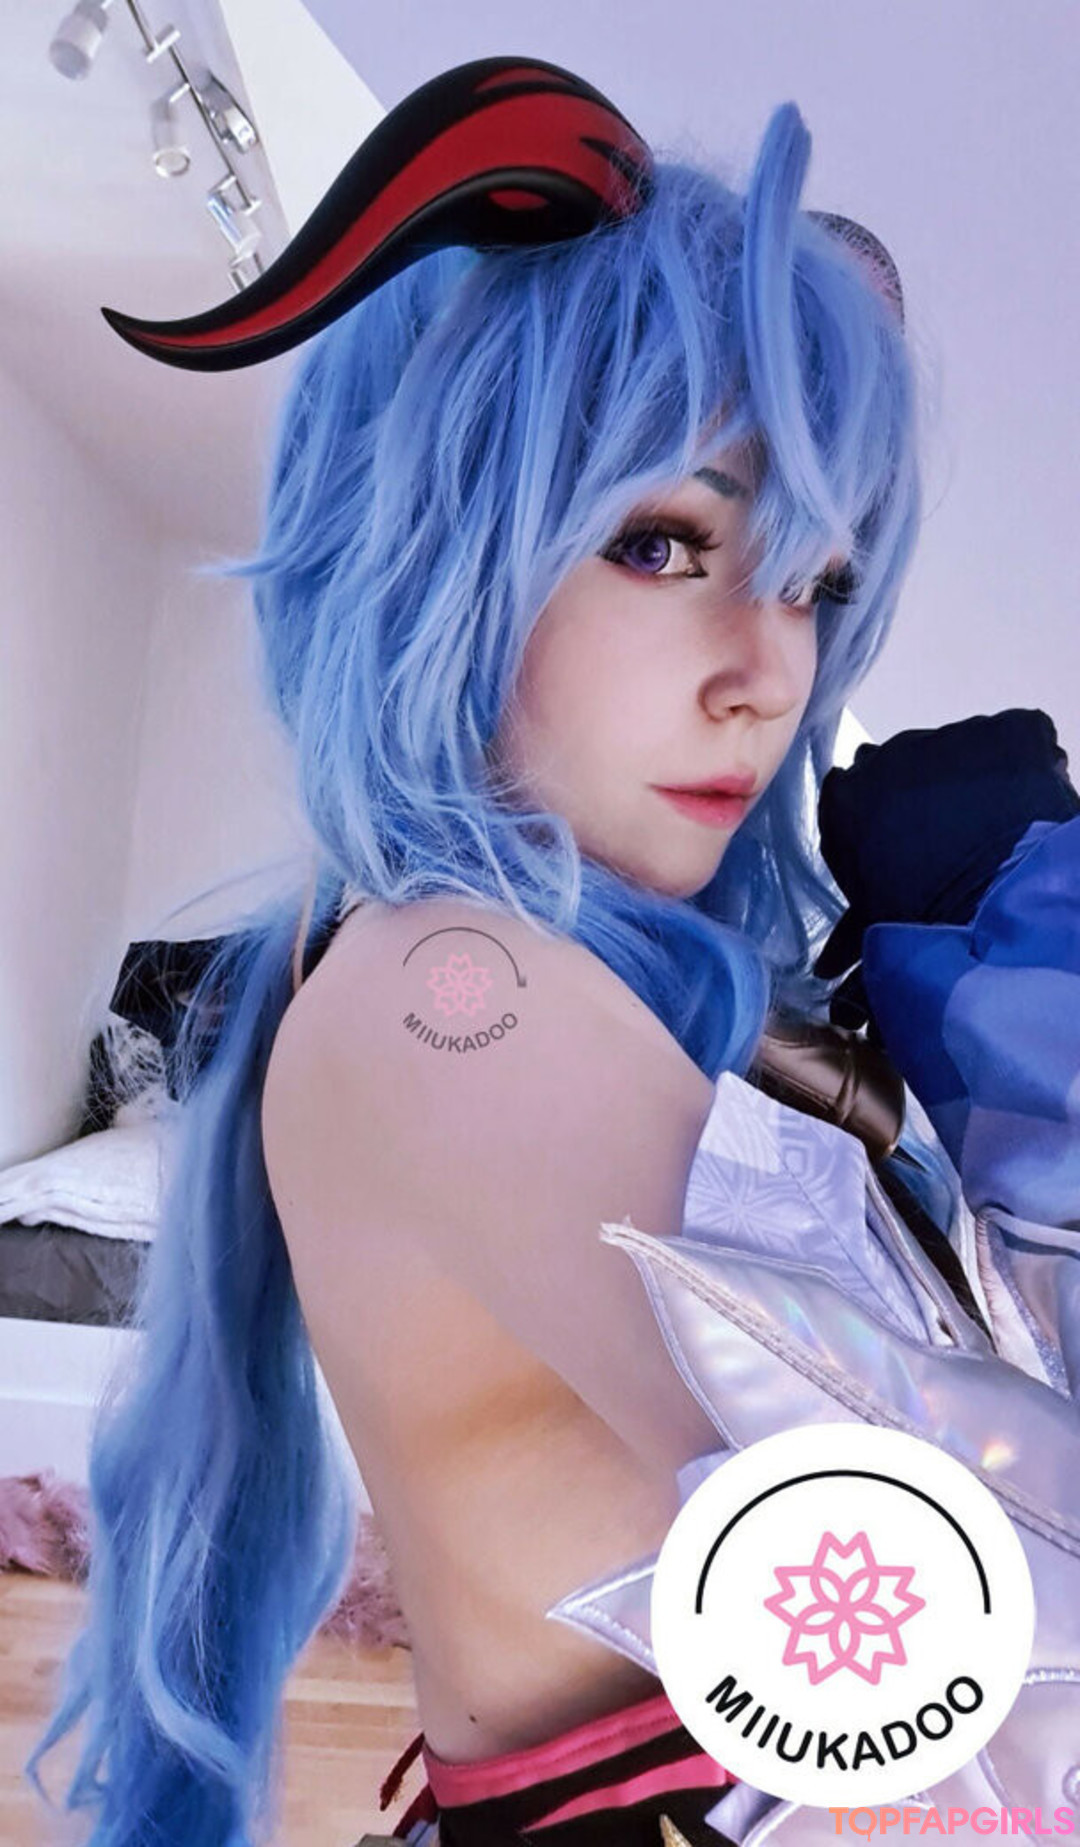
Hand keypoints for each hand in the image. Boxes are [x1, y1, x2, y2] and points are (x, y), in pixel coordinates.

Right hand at [813, 709, 1078, 1027]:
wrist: (999, 893)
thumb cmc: (922, 914)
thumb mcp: (878, 930)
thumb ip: (854, 943)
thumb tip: (834, 982)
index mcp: (845, 797)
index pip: (853, 802)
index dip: (879, 831)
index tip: (901, 858)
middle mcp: (890, 754)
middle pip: (903, 772)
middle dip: (922, 803)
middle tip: (948, 850)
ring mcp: (953, 736)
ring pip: (959, 756)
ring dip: (972, 786)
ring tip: (996, 832)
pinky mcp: (1012, 729)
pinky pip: (1016, 741)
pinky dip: (1025, 767)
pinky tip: (1028, 808)